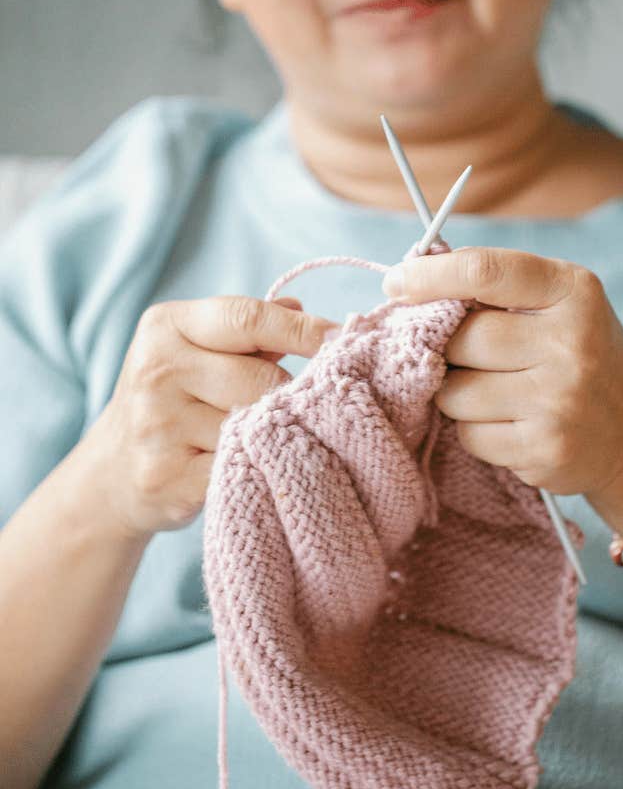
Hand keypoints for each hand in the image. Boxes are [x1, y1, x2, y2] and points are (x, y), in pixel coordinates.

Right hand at [86, 295, 337, 537]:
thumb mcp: (198, 350)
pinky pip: (241, 467)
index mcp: (165, 327)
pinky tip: (252, 467)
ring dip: (273, 432)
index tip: (344, 338)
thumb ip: (250, 332)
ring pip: (254, 425)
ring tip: (268, 436)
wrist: (111, 472)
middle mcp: (156, 370)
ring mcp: (158, 426)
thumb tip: (303, 310)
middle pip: (260, 377)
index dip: (302, 330)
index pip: (248, 318)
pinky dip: (257, 468)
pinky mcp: (168, 477)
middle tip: (299, 404)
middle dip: (288, 392)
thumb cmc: (173, 399)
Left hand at [382, 247, 622, 523]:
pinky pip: (472, 436)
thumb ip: (494, 288)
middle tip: (466, 357)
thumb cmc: (578, 354)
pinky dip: (478, 432)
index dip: (428, 276)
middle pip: (462, 339)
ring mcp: (561, 400)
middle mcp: (572, 342)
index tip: (395, 282)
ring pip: (456, 394)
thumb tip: (406, 282)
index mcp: (572, 290)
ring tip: (496, 394)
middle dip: (448, 350)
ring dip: (458, 396)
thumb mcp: (558, 304)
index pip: (484, 272)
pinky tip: (512, 425)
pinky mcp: (547, 449)